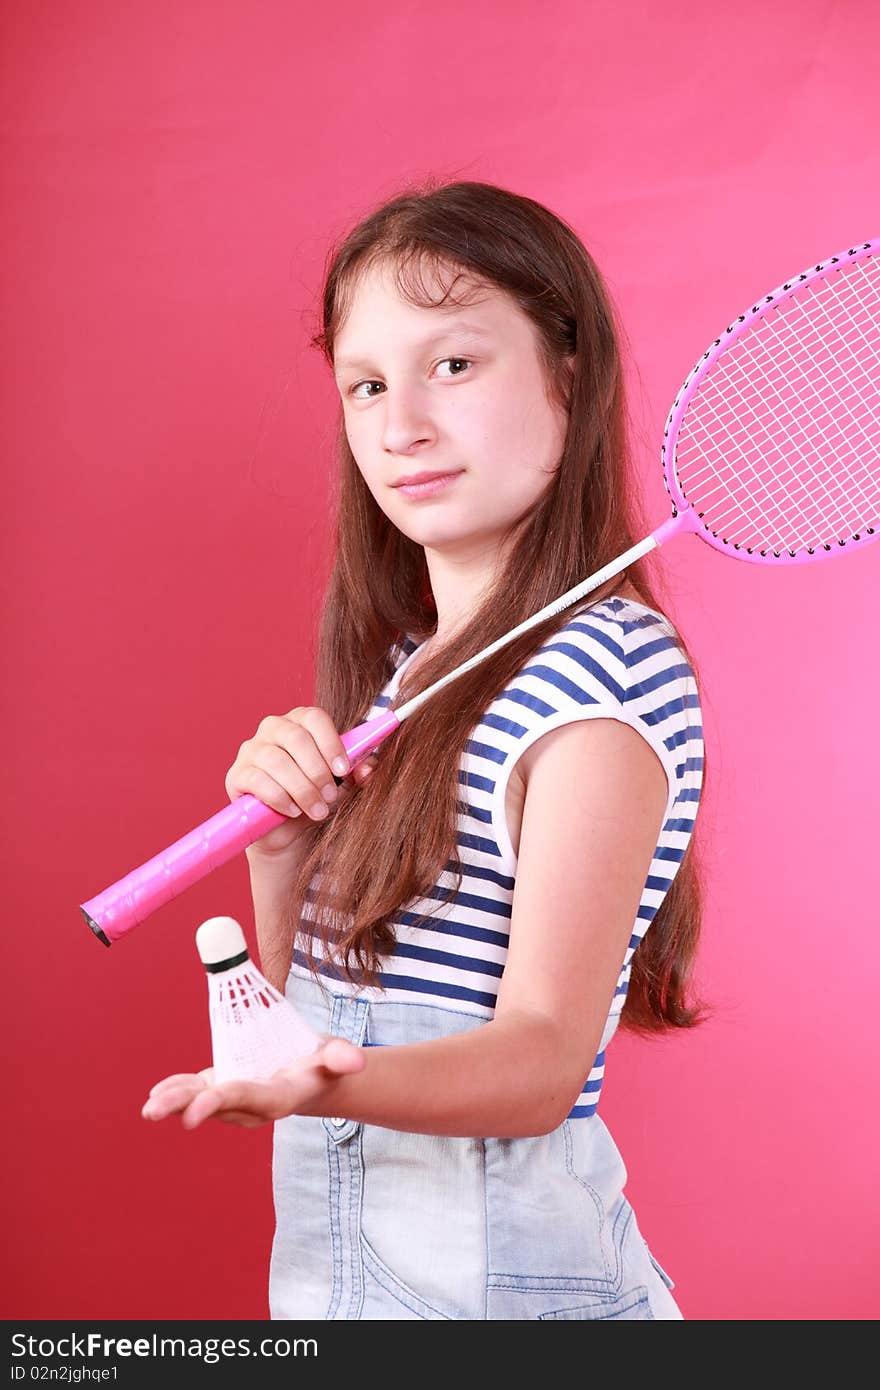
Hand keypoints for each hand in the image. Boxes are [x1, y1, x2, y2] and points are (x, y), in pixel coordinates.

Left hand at [141, 1035, 365, 1129]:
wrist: (315, 1076)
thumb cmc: (326, 1064)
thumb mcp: (337, 1057)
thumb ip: (342, 1058)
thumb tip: (356, 1061)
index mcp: (278, 1096)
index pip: (246, 1099)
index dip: (217, 1103)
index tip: (192, 1113)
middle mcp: (253, 1105)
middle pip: (216, 1105)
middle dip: (185, 1106)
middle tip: (155, 1110)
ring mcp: (236, 1099)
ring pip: (202, 1101)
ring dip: (174, 1102)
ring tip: (148, 1107)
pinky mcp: (226, 1088)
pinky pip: (198, 1091)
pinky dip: (177, 1090)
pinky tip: (155, 1093)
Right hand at [225, 706, 377, 854]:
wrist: (288, 831)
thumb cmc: (315, 798)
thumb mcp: (342, 787)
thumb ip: (358, 774)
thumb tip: (370, 766)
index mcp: (300, 722)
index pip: (314, 717)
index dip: (330, 742)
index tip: (343, 769)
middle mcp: (273, 729)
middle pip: (296, 738)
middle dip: (318, 771)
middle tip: (330, 795)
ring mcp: (251, 750)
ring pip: (277, 761)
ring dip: (302, 789)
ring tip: (317, 810)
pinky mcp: (237, 775)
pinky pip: (258, 781)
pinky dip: (280, 798)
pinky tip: (293, 811)